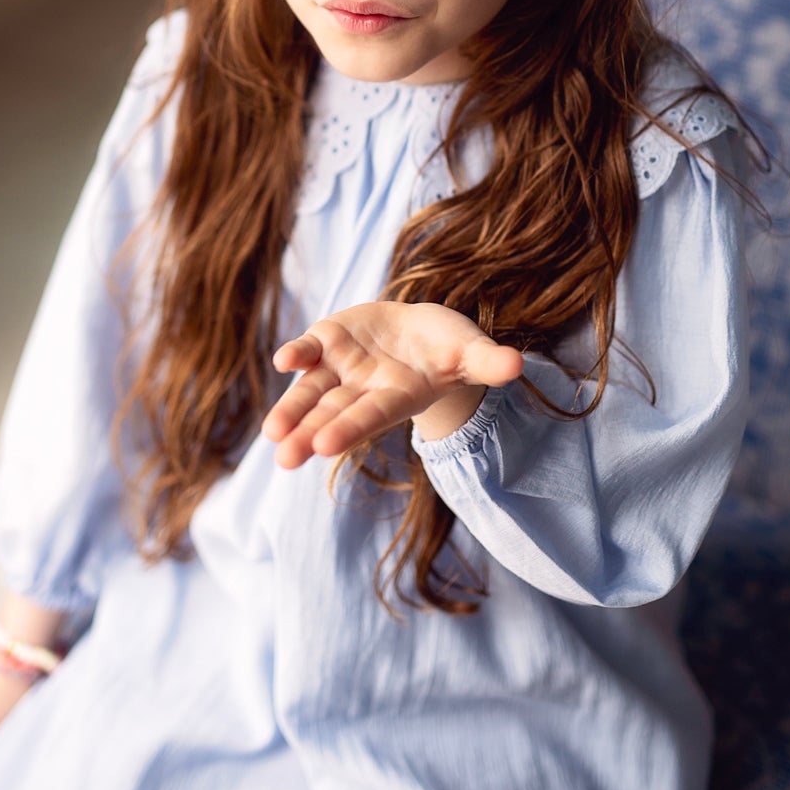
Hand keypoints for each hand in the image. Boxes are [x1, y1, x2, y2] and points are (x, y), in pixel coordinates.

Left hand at [262, 300, 523, 469]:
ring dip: (290, 410)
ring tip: (271, 434)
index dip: (349, 428)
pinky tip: (283, 362)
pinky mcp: (329, 341)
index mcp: (398, 395)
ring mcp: (342, 367)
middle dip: (308, 433)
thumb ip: (487, 362)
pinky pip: (308, 351)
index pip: (371, 415)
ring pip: (311, 391)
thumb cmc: (450, 348)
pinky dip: (295, 356)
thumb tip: (518, 365)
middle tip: (284, 458)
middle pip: (332, 414)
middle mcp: (364, 388)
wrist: (420, 331)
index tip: (323, 446)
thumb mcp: (471, 351)